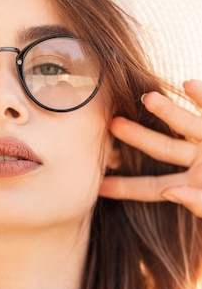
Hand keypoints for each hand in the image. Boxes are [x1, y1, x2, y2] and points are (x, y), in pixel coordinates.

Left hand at [99, 80, 201, 216]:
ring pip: (185, 125)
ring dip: (167, 111)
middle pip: (162, 148)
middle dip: (137, 137)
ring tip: (146, 98)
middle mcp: (198, 161)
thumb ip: (198, 203)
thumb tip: (168, 193)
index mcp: (189, 184)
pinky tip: (186, 84)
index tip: (98, 186)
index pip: (152, 188)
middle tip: (111, 124)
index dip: (126, 187)